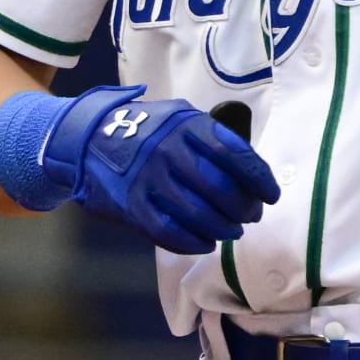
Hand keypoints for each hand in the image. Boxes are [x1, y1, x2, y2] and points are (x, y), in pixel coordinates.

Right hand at [40, 85, 280, 252]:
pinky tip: (206, 243)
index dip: (259, 178)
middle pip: (220, 188)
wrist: (88, 138)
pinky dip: (193, 242)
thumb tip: (251, 170)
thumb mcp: (181, 116)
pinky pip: (168, 232)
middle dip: (244, 208)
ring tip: (232, 231)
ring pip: (197, 214)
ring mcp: (148, 179)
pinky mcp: (131, 205)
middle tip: (252, 216)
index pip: (234, 154)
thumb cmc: (148, 129)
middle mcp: (168, 150)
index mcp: (188, 125)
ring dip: (223, 228)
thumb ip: (211, 136)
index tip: (271, 195)